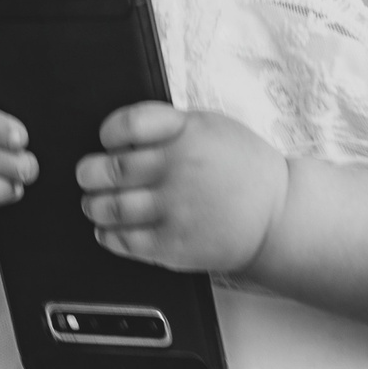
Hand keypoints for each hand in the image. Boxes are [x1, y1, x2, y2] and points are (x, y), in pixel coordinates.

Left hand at [77, 103, 287, 273]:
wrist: (280, 217)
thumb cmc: (243, 168)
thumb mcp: (211, 126)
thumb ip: (168, 125)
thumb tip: (120, 131)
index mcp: (187, 132)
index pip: (127, 124)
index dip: (108, 132)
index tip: (107, 140)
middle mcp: (178, 168)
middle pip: (109, 168)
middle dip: (88, 173)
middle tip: (88, 174)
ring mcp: (175, 208)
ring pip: (110, 207)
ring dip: (94, 205)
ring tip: (95, 203)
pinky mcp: (174, 245)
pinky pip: (124, 241)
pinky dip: (107, 235)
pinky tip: (109, 229)